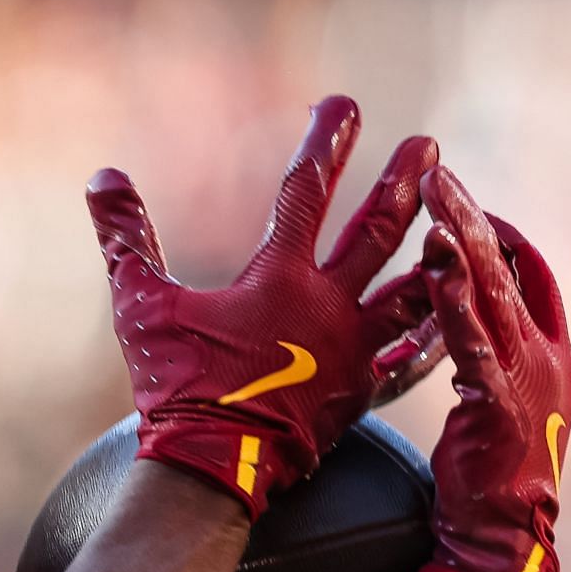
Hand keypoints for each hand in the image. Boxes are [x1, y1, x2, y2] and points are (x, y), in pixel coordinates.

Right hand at [86, 96, 438, 515]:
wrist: (212, 466)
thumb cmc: (174, 385)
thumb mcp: (139, 305)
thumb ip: (124, 238)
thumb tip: (101, 178)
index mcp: (278, 278)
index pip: (305, 191)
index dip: (325, 143)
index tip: (347, 105)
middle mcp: (327, 306)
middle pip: (376, 231)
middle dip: (403, 185)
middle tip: (430, 148)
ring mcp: (350, 352)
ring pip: (411, 292)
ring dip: (438, 255)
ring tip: (469, 230)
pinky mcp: (359, 395)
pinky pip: (410, 364)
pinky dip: (433, 341)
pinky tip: (455, 325)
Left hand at [419, 167, 570, 571]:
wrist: (504, 539)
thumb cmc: (489, 483)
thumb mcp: (495, 410)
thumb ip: (486, 367)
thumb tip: (463, 337)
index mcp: (550, 355)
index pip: (531, 276)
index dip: (503, 238)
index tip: (469, 206)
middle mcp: (547, 356)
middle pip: (510, 268)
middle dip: (472, 217)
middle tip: (439, 173)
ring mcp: (527, 375)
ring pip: (492, 291)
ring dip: (461, 239)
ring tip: (434, 194)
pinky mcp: (498, 399)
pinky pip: (471, 337)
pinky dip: (452, 297)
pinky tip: (433, 263)